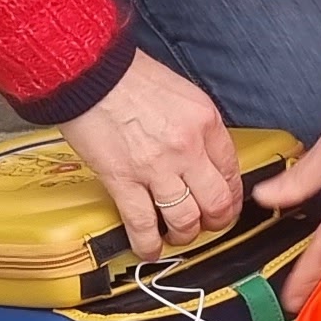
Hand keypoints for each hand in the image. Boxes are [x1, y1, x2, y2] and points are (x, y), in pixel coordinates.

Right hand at [59, 51, 244, 260]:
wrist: (87, 71)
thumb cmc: (126, 76)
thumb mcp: (179, 93)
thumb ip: (194, 126)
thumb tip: (199, 154)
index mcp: (205, 122)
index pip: (232, 171)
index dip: (232, 196)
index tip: (225, 204)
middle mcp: (188, 148)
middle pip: (217, 202)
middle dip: (216, 221)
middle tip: (207, 225)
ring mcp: (157, 167)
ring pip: (185, 220)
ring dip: (184, 235)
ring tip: (176, 236)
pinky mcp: (124, 180)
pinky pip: (143, 224)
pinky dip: (148, 244)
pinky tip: (148, 250)